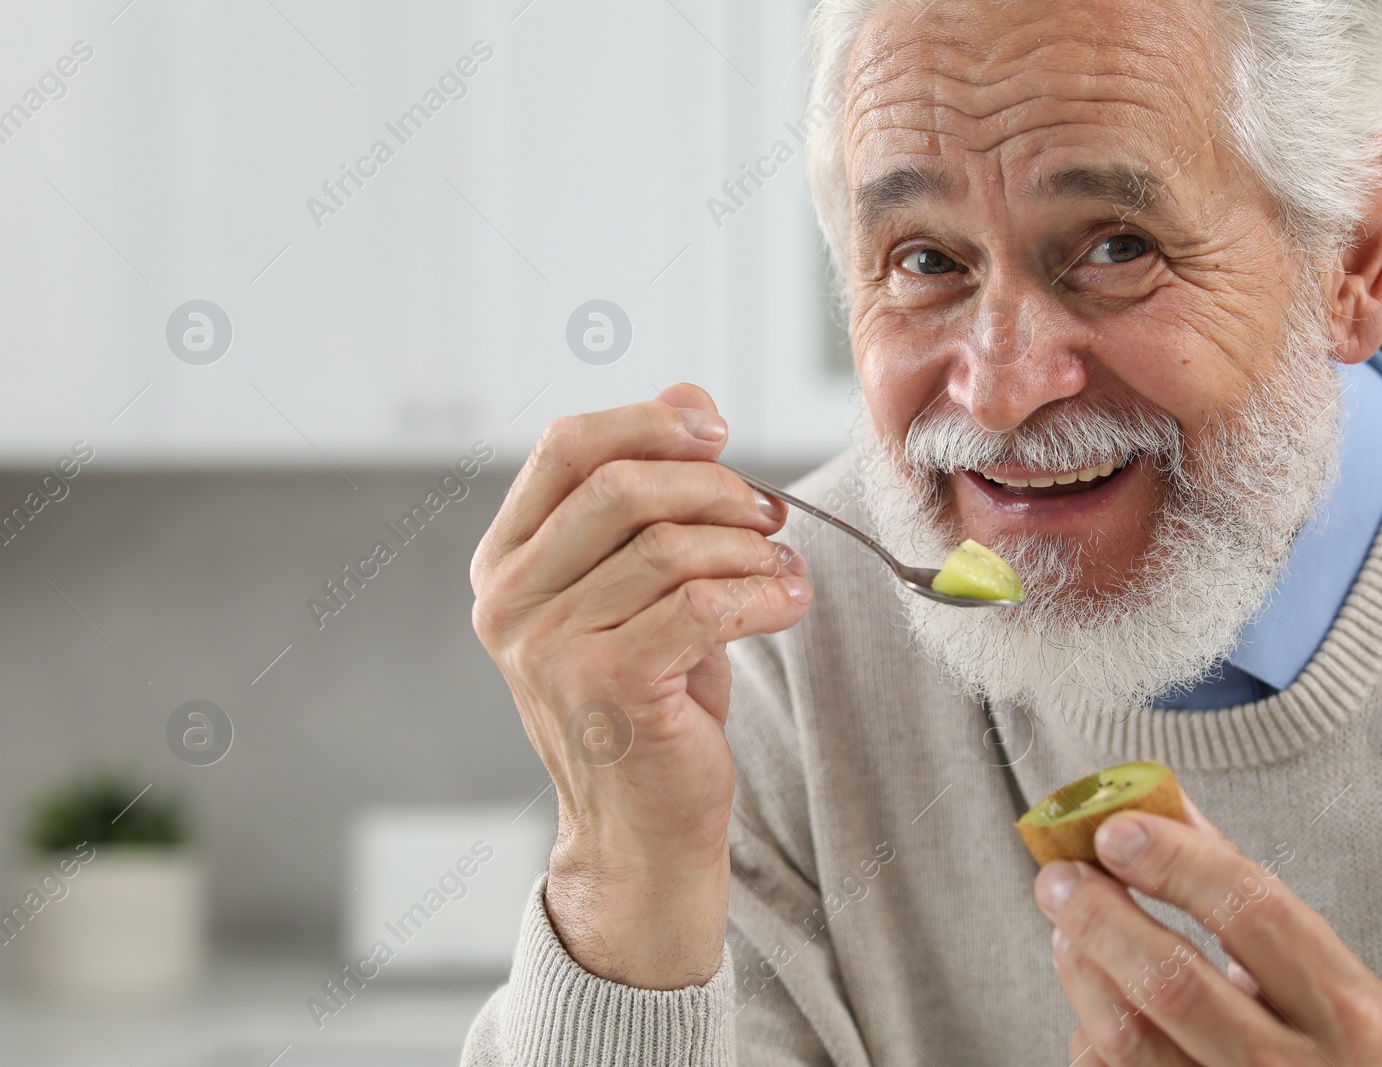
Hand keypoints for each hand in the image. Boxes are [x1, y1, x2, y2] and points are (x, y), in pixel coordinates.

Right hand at [469, 383, 811, 986]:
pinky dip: (765, 593)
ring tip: (781, 569)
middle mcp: (511, 601)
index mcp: (505, 562)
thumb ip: (652, 497)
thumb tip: (690, 398)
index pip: (564, 447)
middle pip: (622, 485)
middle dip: (715, 488)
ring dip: (749, 549)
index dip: (646, 421)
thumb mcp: (640, 587)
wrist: (642, 828)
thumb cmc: (648, 699)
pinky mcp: (608, 684)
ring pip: (673, 545)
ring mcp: (550, 645)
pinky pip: (706, 602)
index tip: (716, 430)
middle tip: (768, 514)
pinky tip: (787, 602)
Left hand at [1032, 794, 1381, 1065]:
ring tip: (1066, 929)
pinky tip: (1094, 1002)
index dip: (1174, 861)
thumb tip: (1165, 809)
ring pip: (1129, 1038)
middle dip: (1100, 915)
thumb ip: (1242, 890)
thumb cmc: (1340, 1052)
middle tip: (1061, 876)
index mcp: (1344, 1007)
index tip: (1116, 829)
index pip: (1251, 910)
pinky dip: (1090, 1033)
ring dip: (1082, 968)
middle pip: (1172, 982)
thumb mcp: (1326, 974)